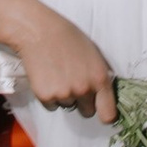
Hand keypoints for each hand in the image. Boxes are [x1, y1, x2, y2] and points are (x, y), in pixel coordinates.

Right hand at [0, 0, 116, 123]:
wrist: (38, 30)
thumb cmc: (67, 37)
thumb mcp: (94, 54)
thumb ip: (100, 76)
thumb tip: (104, 94)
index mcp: (100, 79)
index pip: (108, 114)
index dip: (105, 115)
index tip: (102, 113)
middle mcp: (84, 90)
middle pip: (87, 112)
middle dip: (83, 102)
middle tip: (73, 83)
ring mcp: (64, 94)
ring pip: (68, 106)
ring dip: (64, 96)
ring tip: (57, 74)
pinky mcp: (46, 96)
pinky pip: (51, 105)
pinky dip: (49, 96)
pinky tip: (47, 76)